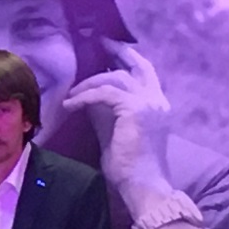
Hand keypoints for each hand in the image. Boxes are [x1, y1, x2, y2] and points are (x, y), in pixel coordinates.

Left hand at [62, 41, 173, 210]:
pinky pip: (105, 93)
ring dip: (89, 84)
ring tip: (72, 96)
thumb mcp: (115, 131)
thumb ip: (106, 112)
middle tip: (100, 43)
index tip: (111, 49)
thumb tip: (89, 97)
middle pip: (139, 65)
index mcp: (157, 106)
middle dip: (119, 51)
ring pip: (115, 78)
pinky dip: (85, 97)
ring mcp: (149, 103)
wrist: (143, 185)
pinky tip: (70, 105)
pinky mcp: (135, 109)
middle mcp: (157, 100)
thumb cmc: (130, 167)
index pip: (145, 73)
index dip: (128, 58)